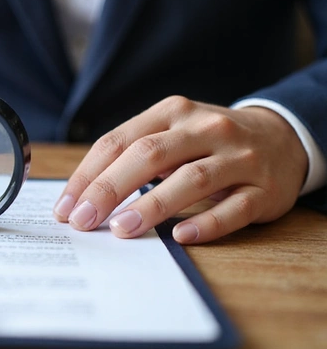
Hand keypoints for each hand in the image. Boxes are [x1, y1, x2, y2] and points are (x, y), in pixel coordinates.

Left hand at [53, 96, 307, 243]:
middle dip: (109, 189)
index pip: (119, 141)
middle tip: (83, 221)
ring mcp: (238, 157)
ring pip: (191, 179)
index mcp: (172, 112)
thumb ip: (132, 154)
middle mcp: (205, 128)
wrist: (282, 137)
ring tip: (122, 229)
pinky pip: (235, 208)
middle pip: (149, 156)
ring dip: (152, 205)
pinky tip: (181, 236)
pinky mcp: (265, 188)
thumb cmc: (208, 141)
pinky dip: (207, 223)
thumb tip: (82, 196)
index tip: (66, 207)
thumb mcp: (171, 131)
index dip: (88, 175)